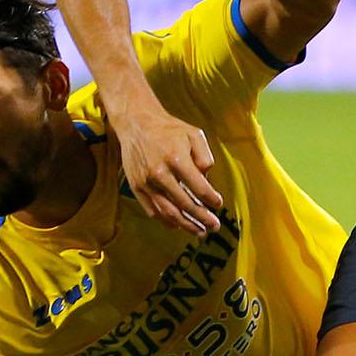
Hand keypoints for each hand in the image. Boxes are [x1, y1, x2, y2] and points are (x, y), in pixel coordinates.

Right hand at [110, 101, 224, 236]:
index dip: (212, 200)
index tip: (218, 204)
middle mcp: (159, 174)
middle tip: (214, 226)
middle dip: (203, 218)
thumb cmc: (168, 129)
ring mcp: (146, 183)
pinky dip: (166, 221)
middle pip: (185, 205)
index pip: (199, 188)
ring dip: (186, 225)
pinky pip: (153, 210)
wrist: (136, 124)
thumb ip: (205, 157)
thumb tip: (207, 179)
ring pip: (168, 212)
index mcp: (176, 159)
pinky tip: (178, 225)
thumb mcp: (194, 134)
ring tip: (199, 232)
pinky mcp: (136, 187)